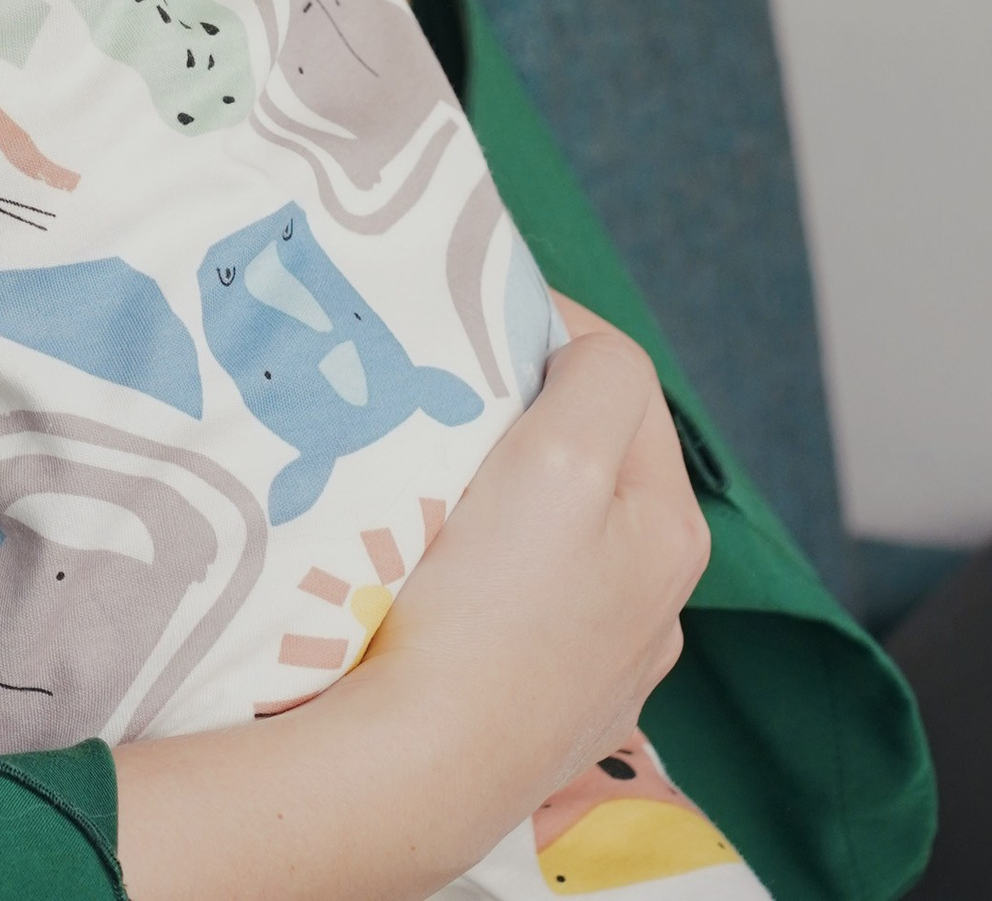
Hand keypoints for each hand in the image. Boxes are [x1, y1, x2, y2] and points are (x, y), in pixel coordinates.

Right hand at [356, 315, 708, 826]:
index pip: (620, 373)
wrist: (417, 768)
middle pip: (593, 452)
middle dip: (527, 414)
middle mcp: (657, 599)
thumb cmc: (488, 609)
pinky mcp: (543, 704)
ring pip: (557, 529)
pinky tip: (446, 576)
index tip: (471, 320)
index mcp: (672, 529)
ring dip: (510, 494)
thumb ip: (596, 372)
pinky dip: (490, 568)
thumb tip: (577, 337)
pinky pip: (523, 599)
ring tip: (439, 487)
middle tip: (448, 404)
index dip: (546, 329)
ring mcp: (602, 662)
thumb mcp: (561, 453)